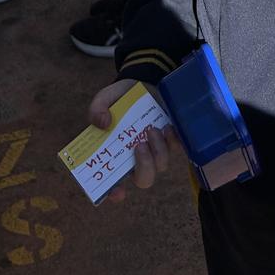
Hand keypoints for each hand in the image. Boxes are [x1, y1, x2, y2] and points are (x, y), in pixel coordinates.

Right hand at [89, 80, 181, 200]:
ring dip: (158, 150)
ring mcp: (156, 149)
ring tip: (151, 129)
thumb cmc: (121, 98)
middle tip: (139, 146)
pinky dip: (173, 141)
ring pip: (161, 165)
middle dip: (144, 167)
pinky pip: (177, 148)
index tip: (117, 192)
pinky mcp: (172, 138)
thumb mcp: (105, 99)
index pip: (114, 184)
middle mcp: (138, 158)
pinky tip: (167, 127)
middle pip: (144, 179)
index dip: (114, 193)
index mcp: (117, 156)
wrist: (143, 81)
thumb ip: (97, 109)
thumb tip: (102, 123)